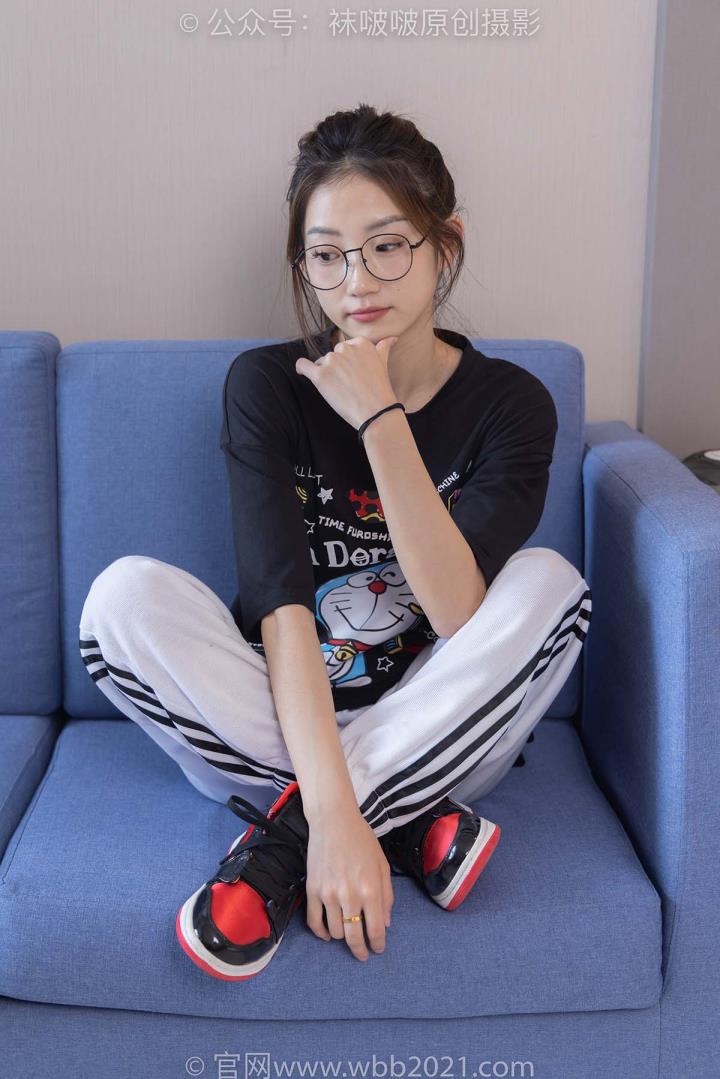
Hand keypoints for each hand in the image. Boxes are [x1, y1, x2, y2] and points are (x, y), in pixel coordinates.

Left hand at [295, 334, 398, 430]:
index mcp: (361, 342)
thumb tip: (391, 338)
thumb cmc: (380, 390)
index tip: (353, 375)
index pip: (345, 348)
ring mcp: (331, 360)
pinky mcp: (320, 375)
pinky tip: (302, 372)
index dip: (347, 362)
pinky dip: (301, 368)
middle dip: (336, 368)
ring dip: (326, 374)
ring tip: (339, 390)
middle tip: (348, 385)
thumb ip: (383, 347)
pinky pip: (303, 366)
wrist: (376, 411)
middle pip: (333, 355)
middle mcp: (345, 348)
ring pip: (320, 362)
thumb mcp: (383, 363)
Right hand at [305, 803, 393, 961]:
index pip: (375, 930)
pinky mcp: (312, 891)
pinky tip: (328, 934)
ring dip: (343, 937)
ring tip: (348, 932)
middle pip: (354, 937)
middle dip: (360, 950)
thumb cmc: (362, 841)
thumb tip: (385, 924)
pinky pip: (314, 922)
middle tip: (363, 954)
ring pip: (335, 932)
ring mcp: (328, 894)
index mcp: (370, 889)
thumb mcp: (382, 865)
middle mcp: (349, 895)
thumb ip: (387, 896)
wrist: (333, 821)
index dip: (378, 944)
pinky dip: (321, 933)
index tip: (378, 949)